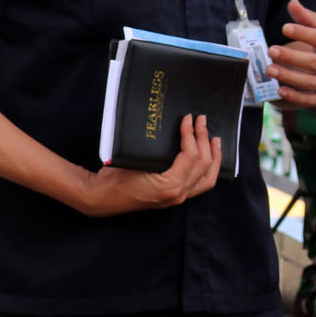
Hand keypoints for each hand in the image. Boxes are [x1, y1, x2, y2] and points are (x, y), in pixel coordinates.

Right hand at [78, 114, 221, 216]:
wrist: (100, 197)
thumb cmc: (114, 177)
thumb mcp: (136, 159)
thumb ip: (159, 149)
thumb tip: (177, 128)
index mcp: (170, 186)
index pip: (192, 155)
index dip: (192, 134)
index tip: (188, 119)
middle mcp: (178, 195)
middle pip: (204, 164)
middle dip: (205, 139)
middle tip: (202, 121)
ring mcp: (177, 198)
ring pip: (207, 178)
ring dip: (214, 157)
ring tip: (215, 140)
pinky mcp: (174, 197)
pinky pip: (199, 184)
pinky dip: (207, 169)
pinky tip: (208, 158)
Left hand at [268, 0, 315, 108]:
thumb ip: (307, 17)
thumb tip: (292, 3)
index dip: (304, 33)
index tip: (285, 28)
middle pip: (315, 62)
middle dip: (292, 57)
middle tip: (271, 50)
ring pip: (311, 82)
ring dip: (289, 76)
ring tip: (270, 69)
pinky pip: (311, 100)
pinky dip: (295, 96)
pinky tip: (280, 90)